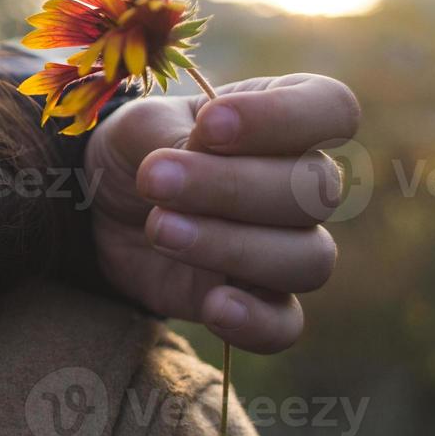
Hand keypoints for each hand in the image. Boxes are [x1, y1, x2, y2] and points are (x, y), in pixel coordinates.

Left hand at [85, 73, 359, 352]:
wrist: (102, 206)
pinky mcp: (259, 303)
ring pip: (308, 259)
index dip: (282, 118)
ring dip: (231, 245)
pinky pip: (285, 325)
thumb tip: (202, 153)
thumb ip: (175, 135)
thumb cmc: (137, 149)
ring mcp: (287, 247)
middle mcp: (302, 184)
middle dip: (230, 186)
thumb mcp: (142, 126)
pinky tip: (213, 306)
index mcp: (286, 119)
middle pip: (316, 191)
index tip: (212, 123)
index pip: (332, 109)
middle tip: (155, 179)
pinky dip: (254, 321)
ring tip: (160, 228)